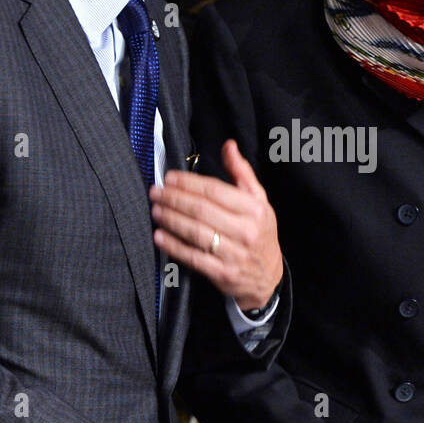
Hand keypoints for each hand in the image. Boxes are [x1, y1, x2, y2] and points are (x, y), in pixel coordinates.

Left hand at [150, 139, 282, 310]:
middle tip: (156, 192)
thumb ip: (242, 173)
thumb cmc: (259, 233)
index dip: (189, 183)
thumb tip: (229, 146)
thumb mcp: (259, 201)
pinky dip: (174, 246)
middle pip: (202, 210)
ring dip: (171, 220)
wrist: (268, 277)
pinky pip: (193, 257)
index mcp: (254, 209)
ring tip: (155, 210)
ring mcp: (233, 253)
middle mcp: (245, 231)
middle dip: (174, 199)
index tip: (170, 177)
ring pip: (195, 232)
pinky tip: (159, 236)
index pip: (216, 191)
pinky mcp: (222, 273)